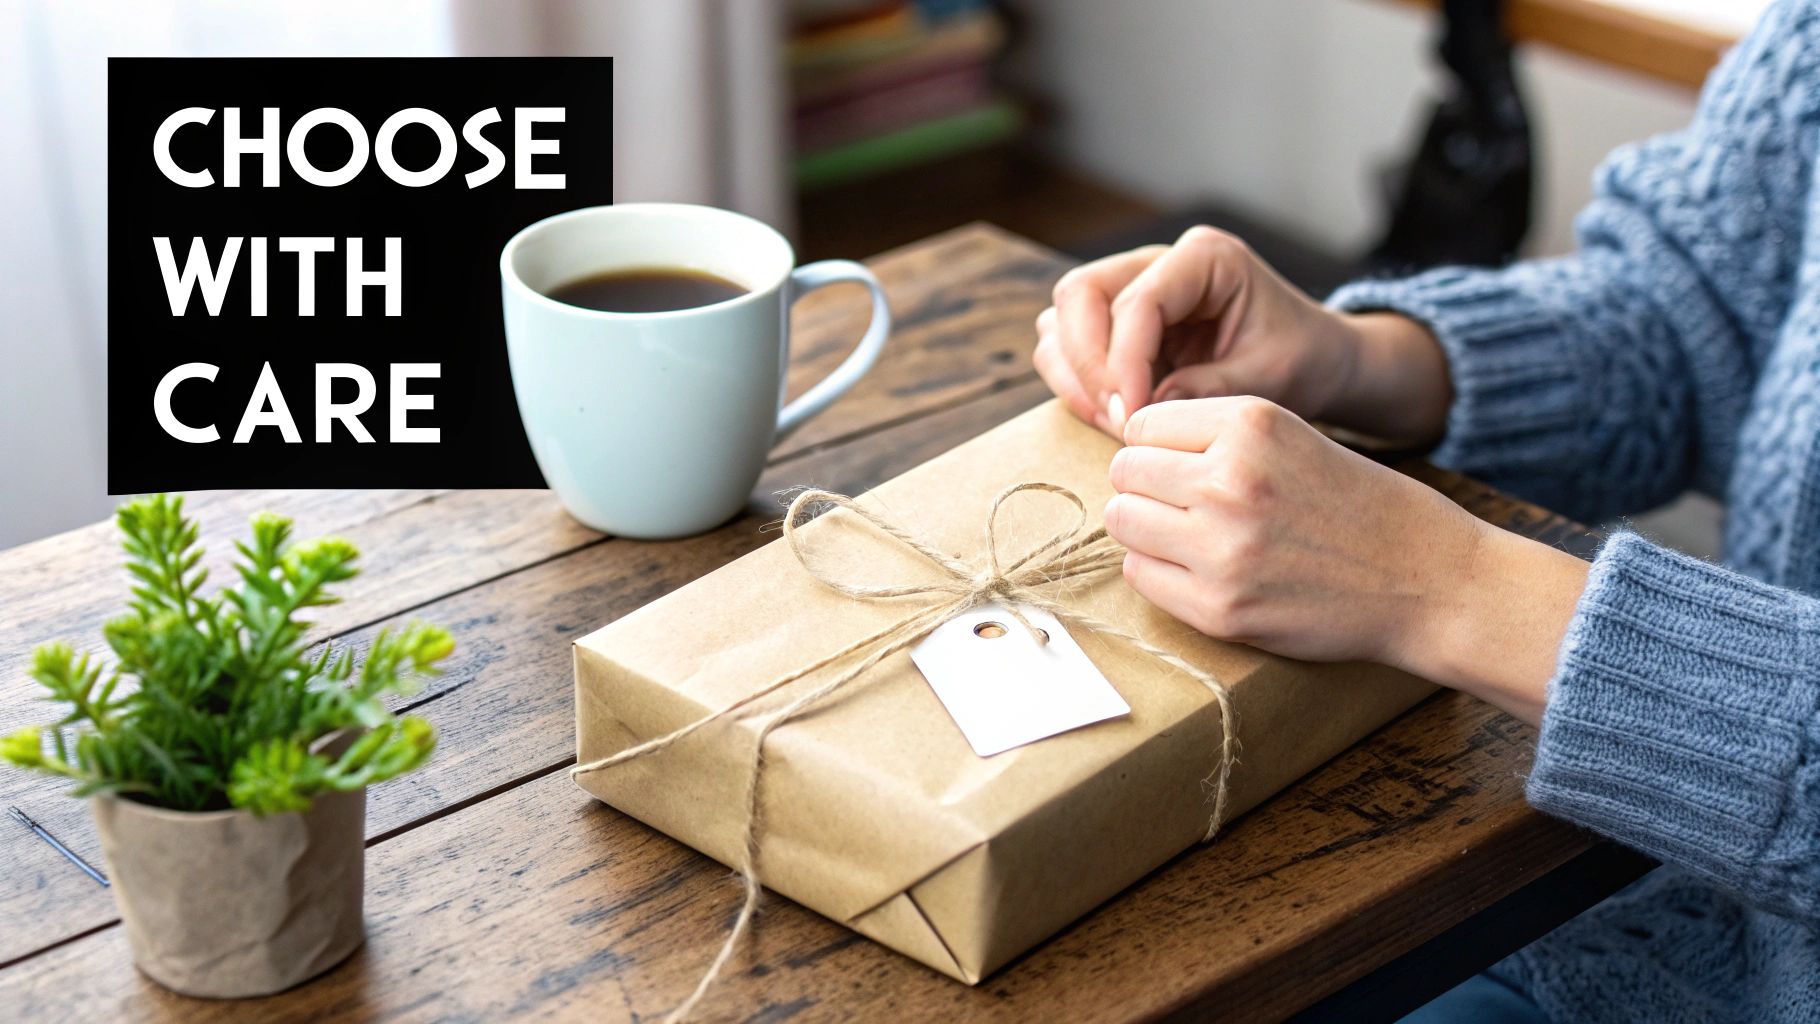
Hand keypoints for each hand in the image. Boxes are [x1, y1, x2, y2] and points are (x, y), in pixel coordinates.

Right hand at [1032, 226, 1452, 444]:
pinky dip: (1077, 383)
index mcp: (1205, 258)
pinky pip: (1069, 344)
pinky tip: (1110, 416)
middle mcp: (1159, 262)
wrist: (1314, 359)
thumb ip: (1209, 390)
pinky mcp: (1118, 323)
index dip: (1123, 361)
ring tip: (1113, 422)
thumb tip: (1145, 409)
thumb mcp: (1269, 378)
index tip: (1132, 416)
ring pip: (1063, 316)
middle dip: (1087, 362)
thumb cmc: (1300, 359)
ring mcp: (1132, 288)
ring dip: (1074, 374)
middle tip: (1114, 419)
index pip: (1137, 300)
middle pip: (1080, 294)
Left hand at [1104, 397, 1587, 724]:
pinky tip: (1201, 570)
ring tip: (1189, 536)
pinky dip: (1160, 573)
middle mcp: (1229, 480)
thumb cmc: (1358, 506)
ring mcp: (1221, 548)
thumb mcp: (1293, 436)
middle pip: (1124, 473)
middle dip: (1145, 487)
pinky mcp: (1219, 609)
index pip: (1142, 424)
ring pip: (1122, 522)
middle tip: (1181, 505)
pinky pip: (1141, 576)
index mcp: (1250, 424)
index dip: (1157, 446)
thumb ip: (1215, 435)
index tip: (1181, 465)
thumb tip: (1129, 446)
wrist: (1428, 580)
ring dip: (1145, 529)